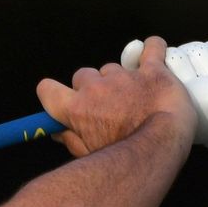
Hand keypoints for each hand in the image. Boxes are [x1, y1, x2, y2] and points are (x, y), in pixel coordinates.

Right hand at [36, 36, 196, 158]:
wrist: (160, 149)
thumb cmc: (123, 159)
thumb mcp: (88, 155)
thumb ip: (71, 140)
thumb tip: (59, 132)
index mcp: (77, 109)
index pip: (47, 90)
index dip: (53, 94)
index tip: (61, 100)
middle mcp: (96, 88)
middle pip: (82, 76)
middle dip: (91, 88)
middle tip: (106, 106)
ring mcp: (124, 76)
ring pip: (113, 68)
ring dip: (119, 79)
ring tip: (136, 99)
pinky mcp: (152, 70)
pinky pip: (153, 48)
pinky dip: (153, 49)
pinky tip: (154, 54)